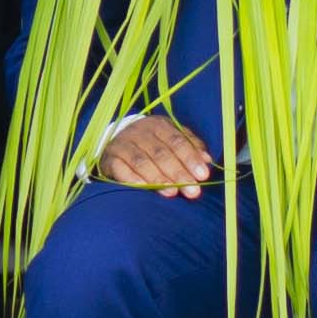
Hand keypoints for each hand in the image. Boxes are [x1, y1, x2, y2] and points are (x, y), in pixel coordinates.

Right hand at [96, 113, 215, 195]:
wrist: (117, 144)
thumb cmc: (152, 145)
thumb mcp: (172, 140)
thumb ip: (190, 147)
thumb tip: (207, 159)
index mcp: (158, 125)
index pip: (177, 141)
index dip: (190, 158)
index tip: (203, 175)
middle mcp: (139, 131)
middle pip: (161, 153)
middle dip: (178, 172)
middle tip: (192, 190)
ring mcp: (122, 144)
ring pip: (142, 161)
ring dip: (158, 178)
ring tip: (172, 192)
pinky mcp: (109, 158)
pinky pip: (120, 169)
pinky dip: (132, 178)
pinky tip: (143, 188)